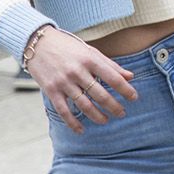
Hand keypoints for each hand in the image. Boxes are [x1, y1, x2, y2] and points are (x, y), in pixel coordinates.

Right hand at [24, 26, 138, 134]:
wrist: (38, 43)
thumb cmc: (68, 47)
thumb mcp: (90, 51)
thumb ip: (110, 65)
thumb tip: (130, 76)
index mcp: (90, 59)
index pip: (113, 77)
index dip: (125, 89)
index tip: (134, 98)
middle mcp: (78, 71)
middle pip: (100, 94)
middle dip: (114, 106)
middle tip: (122, 113)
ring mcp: (64, 82)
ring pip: (84, 105)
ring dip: (97, 116)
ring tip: (106, 120)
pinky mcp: (51, 90)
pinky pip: (64, 111)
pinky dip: (73, 123)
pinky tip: (81, 130)